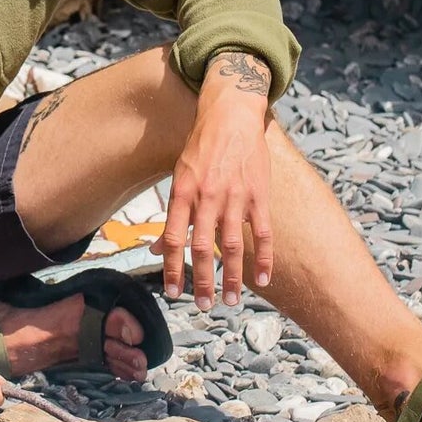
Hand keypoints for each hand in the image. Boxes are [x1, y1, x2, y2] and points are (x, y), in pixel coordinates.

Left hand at [155, 50, 272, 308]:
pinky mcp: (259, 195)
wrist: (231, 115)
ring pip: (234, 245)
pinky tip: (263, 279)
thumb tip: (158, 248)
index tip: (172, 293)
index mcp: (183, 192)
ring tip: (232, 301)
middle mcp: (207, 197)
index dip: (172, 268)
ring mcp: (236, 197)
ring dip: (233, 277)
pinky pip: (263, 232)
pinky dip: (264, 258)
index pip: (173, 238)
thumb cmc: (200, 147)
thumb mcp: (178, 175)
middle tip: (202, 306)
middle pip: (203, 248)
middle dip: (202, 281)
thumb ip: (173, 212)